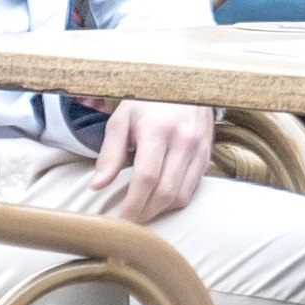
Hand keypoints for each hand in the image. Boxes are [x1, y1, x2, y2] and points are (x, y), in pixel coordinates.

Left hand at [92, 97, 213, 225]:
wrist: (185, 84)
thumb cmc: (148, 101)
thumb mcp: (123, 119)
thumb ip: (110, 153)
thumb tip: (97, 185)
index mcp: (158, 129)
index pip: (147, 177)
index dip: (133, 203)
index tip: (120, 219)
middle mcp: (183, 140)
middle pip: (165, 191)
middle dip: (145, 212)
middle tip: (129, 221)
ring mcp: (199, 148)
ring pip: (181, 195)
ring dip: (160, 210)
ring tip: (142, 212)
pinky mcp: (207, 155)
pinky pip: (191, 189)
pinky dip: (174, 201)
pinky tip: (159, 200)